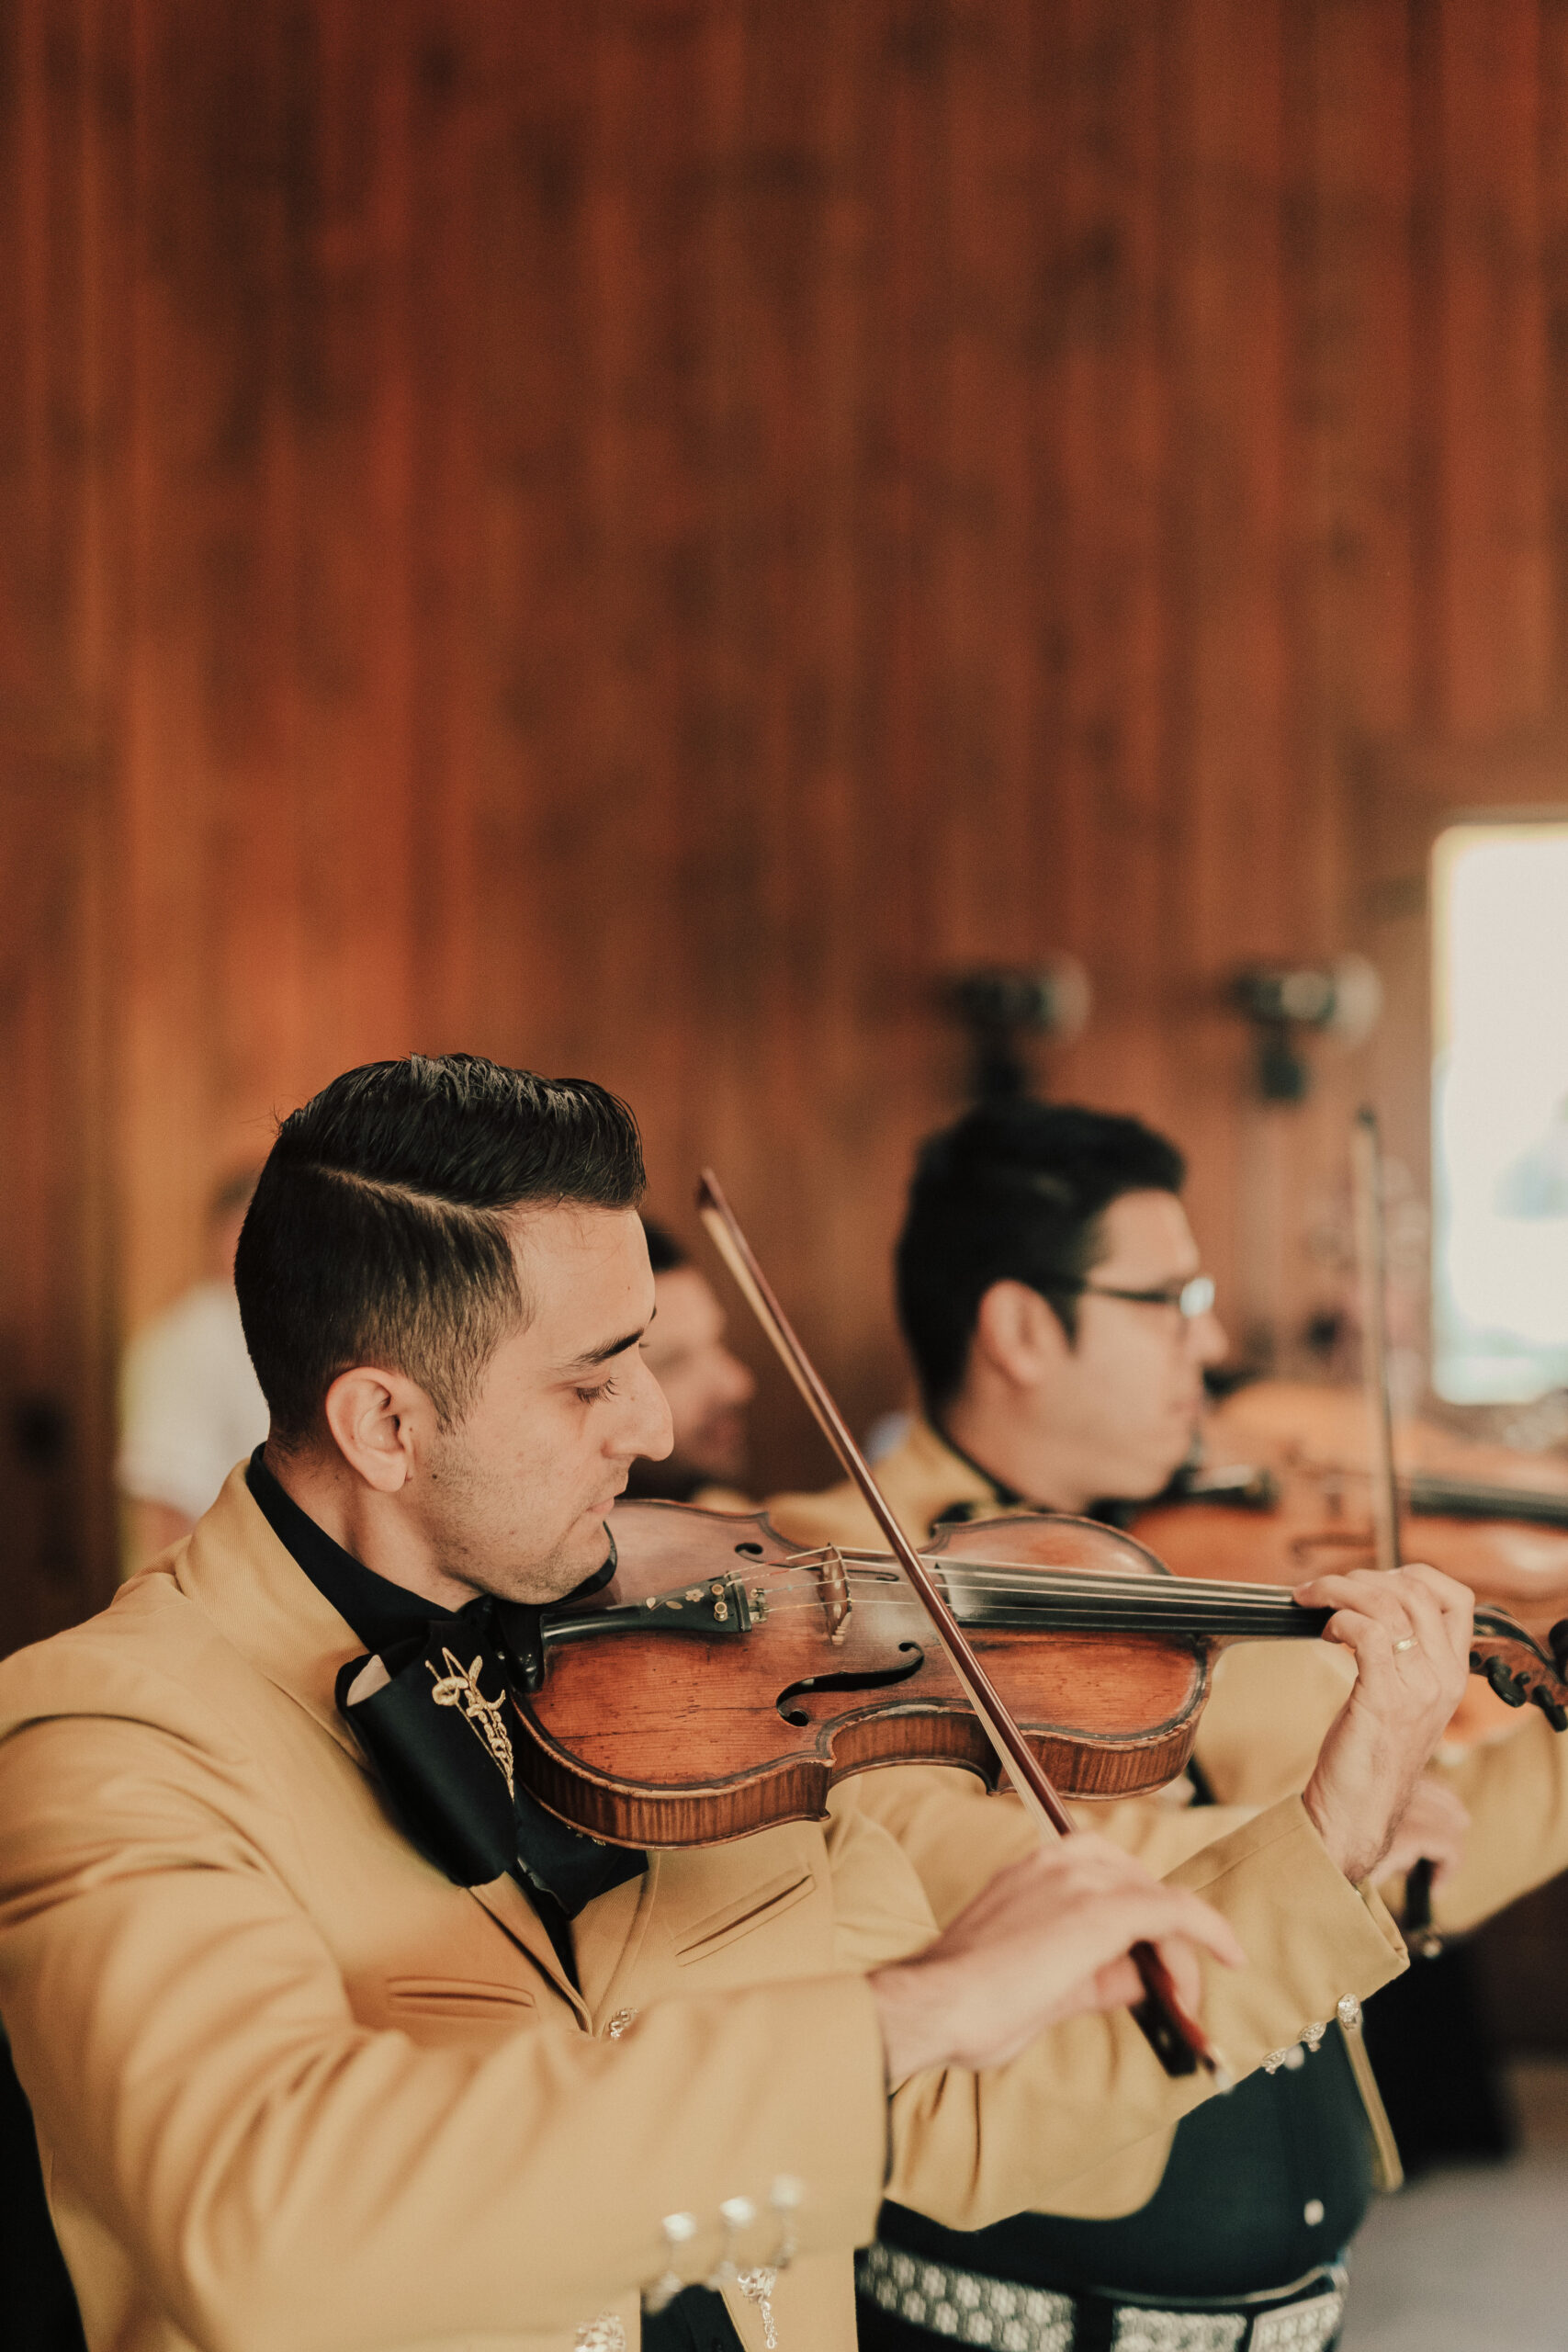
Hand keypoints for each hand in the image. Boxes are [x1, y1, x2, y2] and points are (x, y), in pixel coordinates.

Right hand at [867, 1830, 1244, 2080]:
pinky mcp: (1101, 1911)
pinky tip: (1231, 1956)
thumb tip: (1145, 1979)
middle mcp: (1060, 1861)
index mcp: (1037, 1869)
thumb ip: (1097, 1974)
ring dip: (1181, 1950)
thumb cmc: (973, 2002)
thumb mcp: (1044, 1982)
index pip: (1112, 1880)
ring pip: (1158, 1902)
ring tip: (1185, 1999)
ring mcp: (1080, 1881)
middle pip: (1141, 1889)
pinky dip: (1208, 1931)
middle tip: (1177, 1993)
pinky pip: (1174, 1911)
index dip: (1146, 1920)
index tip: (1163, 1961)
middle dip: (1166, 1940)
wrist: (935, 2005)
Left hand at [1295, 1564, 1472, 1884]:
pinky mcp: (1383, 1699)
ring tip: (1314, 1603)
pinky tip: (1324, 1633)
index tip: (1374, 1580)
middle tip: (1329, 1589)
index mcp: (1452, 1673)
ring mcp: (1417, 1688)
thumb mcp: (1401, 1697)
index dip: (1413, 1574)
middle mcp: (1443, 1677)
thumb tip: (1368, 1603)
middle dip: (1364, 1576)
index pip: (1457, 1598)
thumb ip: (1401, 1655)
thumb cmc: (1369, 1751)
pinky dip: (1339, 1618)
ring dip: (1340, 1590)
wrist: (1358, 1810)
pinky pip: (1366, 1632)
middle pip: (1416, 1591)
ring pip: (1387, 1604)